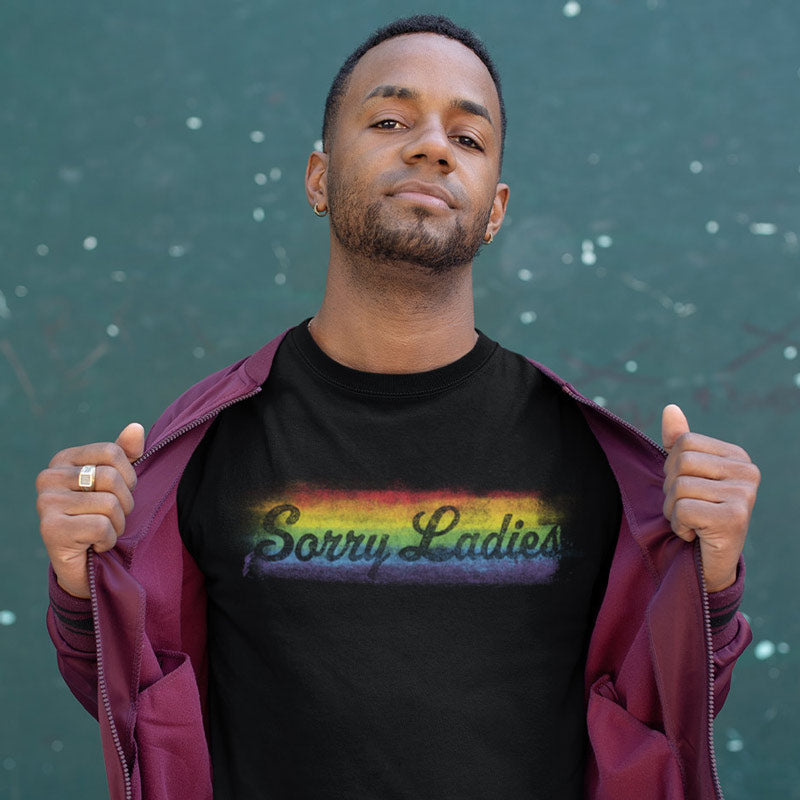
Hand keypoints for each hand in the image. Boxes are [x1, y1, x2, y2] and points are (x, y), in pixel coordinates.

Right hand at [36, 423, 144, 598]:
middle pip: (112, 478)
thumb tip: (136, 427)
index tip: (120, 492)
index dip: (129, 475)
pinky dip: (108, 539)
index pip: (113, 452)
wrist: (83, 563)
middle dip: (125, 503)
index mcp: (63, 460)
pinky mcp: (51, 530)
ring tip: (102, 532)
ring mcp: (46, 503)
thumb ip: (126, 454)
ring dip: (117, 524)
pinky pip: (102, 526)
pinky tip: (94, 544)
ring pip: (110, 504)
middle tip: (111, 517)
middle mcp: (48, 477)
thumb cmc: (100, 516)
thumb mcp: (116, 482)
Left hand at [661, 404, 759, 591]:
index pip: (683, 443)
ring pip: (679, 487)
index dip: (671, 468)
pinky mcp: (734, 518)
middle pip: (680, 462)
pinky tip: (695, 534)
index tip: (687, 488)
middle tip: (686, 508)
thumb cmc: (695, 513)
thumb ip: (678, 442)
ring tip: (691, 522)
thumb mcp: (684, 474)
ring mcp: (744, 494)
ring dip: (673, 511)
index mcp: (736, 456)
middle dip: (670, 490)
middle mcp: (747, 471)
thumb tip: (670, 408)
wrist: (709, 561)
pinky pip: (683, 510)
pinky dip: (679, 525)